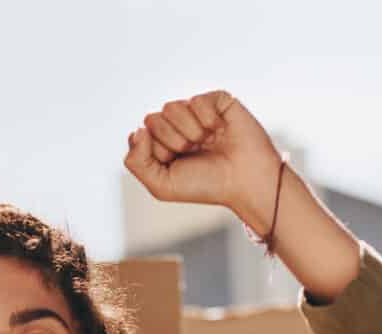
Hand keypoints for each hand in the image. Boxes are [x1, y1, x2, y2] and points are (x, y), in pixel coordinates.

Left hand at [123, 90, 282, 225]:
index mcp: (162, 144)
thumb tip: (137, 130)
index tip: (177, 164)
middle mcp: (177, 126)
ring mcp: (196, 113)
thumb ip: (136, 162)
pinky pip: (197, 100)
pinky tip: (219, 131)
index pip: (141, 134)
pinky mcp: (216, 101)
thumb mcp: (161, 185)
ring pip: (172, 107)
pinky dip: (207, 120)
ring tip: (207, 143)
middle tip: (194, 153)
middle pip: (153, 119)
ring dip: (190, 132)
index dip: (158, 152)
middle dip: (173, 141)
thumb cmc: (207, 185)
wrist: (245, 181)